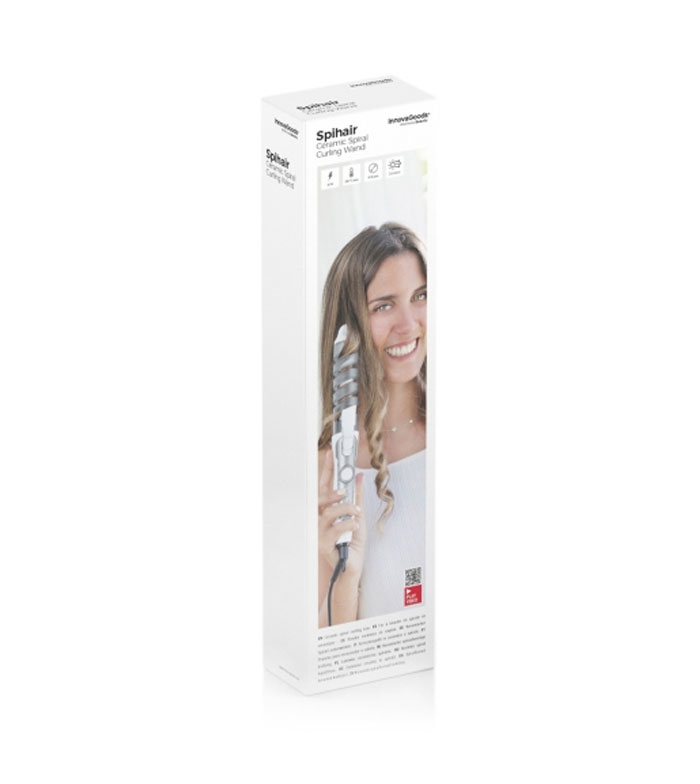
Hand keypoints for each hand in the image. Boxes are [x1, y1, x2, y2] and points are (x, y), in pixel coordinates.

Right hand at [318, 447, 365, 580]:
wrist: (352, 565)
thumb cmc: (352, 541)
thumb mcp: (358, 515)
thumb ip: (357, 496)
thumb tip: (359, 476)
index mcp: (327, 509)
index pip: (324, 486)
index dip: (327, 470)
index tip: (331, 455)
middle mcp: (320, 519)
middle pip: (319, 498)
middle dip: (332, 492)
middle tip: (344, 491)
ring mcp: (319, 531)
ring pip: (328, 513)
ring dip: (345, 510)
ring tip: (356, 512)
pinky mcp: (323, 544)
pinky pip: (334, 530)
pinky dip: (347, 525)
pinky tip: (354, 526)